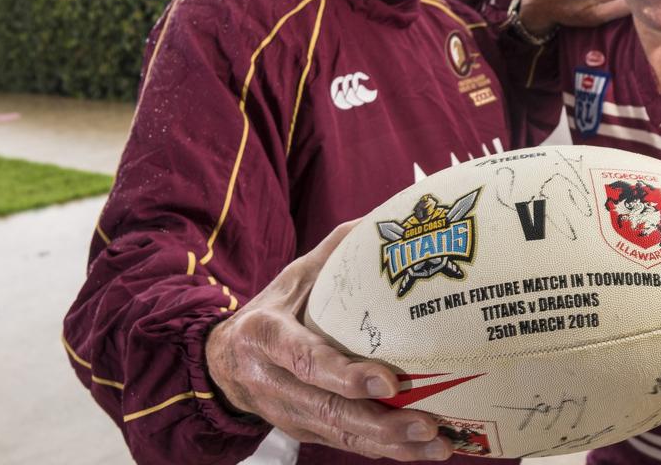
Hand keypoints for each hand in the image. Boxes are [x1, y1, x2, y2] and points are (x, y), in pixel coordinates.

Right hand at [205, 221, 450, 459]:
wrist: (223, 361)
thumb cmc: (273, 310)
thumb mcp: (294, 275)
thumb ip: (337, 251)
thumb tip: (387, 218)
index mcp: (268, 337)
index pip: (307, 361)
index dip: (345, 376)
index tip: (389, 382)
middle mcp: (274, 383)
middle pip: (329, 412)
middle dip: (381, 424)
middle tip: (429, 424)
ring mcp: (288, 414)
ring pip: (340, 437)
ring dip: (391, 446)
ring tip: (437, 446)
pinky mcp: (303, 433)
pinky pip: (345, 445)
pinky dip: (385, 452)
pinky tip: (423, 451)